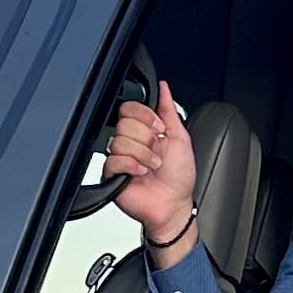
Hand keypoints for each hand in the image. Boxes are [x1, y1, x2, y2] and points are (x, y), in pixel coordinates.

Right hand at [105, 81, 197, 253]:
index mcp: (144, 130)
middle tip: (157, 152)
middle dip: (147, 139)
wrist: (174, 204)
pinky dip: (131, 166)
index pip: (130, 108)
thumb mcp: (180, 137)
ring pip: (119, 141)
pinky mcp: (111, 175)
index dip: (145, 116)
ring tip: (152, 167)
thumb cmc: (179, 177)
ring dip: (142, 155)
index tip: (160, 130)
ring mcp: (120, 158)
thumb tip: (163, 87)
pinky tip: (140, 174)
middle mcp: (130, 142)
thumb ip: (169, 110)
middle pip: (124, 123)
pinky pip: (113, 160)